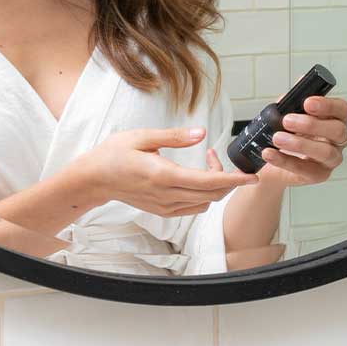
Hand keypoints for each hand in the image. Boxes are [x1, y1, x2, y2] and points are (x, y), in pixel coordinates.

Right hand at [80, 126, 258, 216]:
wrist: (94, 179)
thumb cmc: (115, 154)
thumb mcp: (143, 137)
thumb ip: (175, 136)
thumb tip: (202, 133)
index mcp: (163, 176)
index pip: (208, 182)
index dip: (234, 180)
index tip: (252, 177)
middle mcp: (167, 196)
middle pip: (212, 195)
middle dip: (228, 178)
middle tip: (220, 155)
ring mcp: (166, 207)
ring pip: (205, 202)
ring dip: (215, 185)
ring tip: (207, 161)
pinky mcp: (163, 211)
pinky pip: (194, 207)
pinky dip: (204, 193)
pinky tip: (198, 176)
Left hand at [258, 83, 346, 187]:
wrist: (272, 158)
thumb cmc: (287, 131)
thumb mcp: (289, 111)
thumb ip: (296, 98)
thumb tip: (301, 80)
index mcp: (335, 119)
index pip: (342, 109)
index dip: (328, 105)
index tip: (307, 102)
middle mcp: (338, 139)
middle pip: (337, 131)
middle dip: (312, 124)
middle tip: (287, 120)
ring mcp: (331, 159)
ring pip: (325, 152)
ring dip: (299, 144)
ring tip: (277, 138)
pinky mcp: (319, 175)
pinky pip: (306, 169)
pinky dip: (285, 161)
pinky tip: (270, 153)